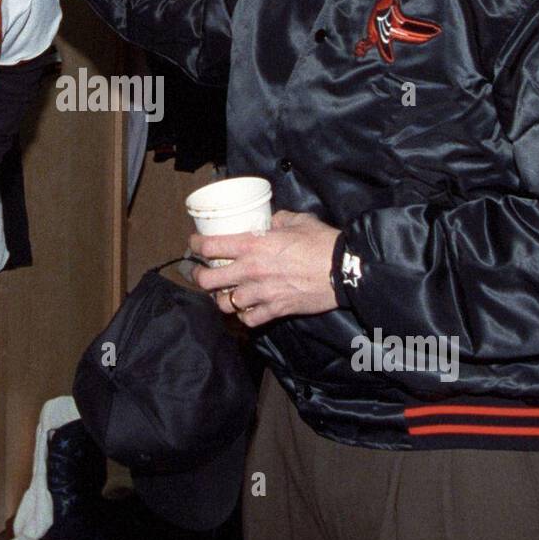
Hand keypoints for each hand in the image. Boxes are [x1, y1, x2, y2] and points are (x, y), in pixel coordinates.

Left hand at [190, 211, 341, 328]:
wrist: (345, 269)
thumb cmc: (322, 242)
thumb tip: (270, 221)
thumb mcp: (297, 220)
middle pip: (208, 280)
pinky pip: (249, 319)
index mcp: (252, 245)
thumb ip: (277, 220)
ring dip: (222, 298)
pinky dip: (244, 315)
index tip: (194, 244)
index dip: (195, 245)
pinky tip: (246, 309)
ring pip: (225, 304)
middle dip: (199, 276)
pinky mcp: (276, 310)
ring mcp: (261, 293)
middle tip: (200, 272)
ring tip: (225, 292)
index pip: (209, 246)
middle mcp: (250, 271)